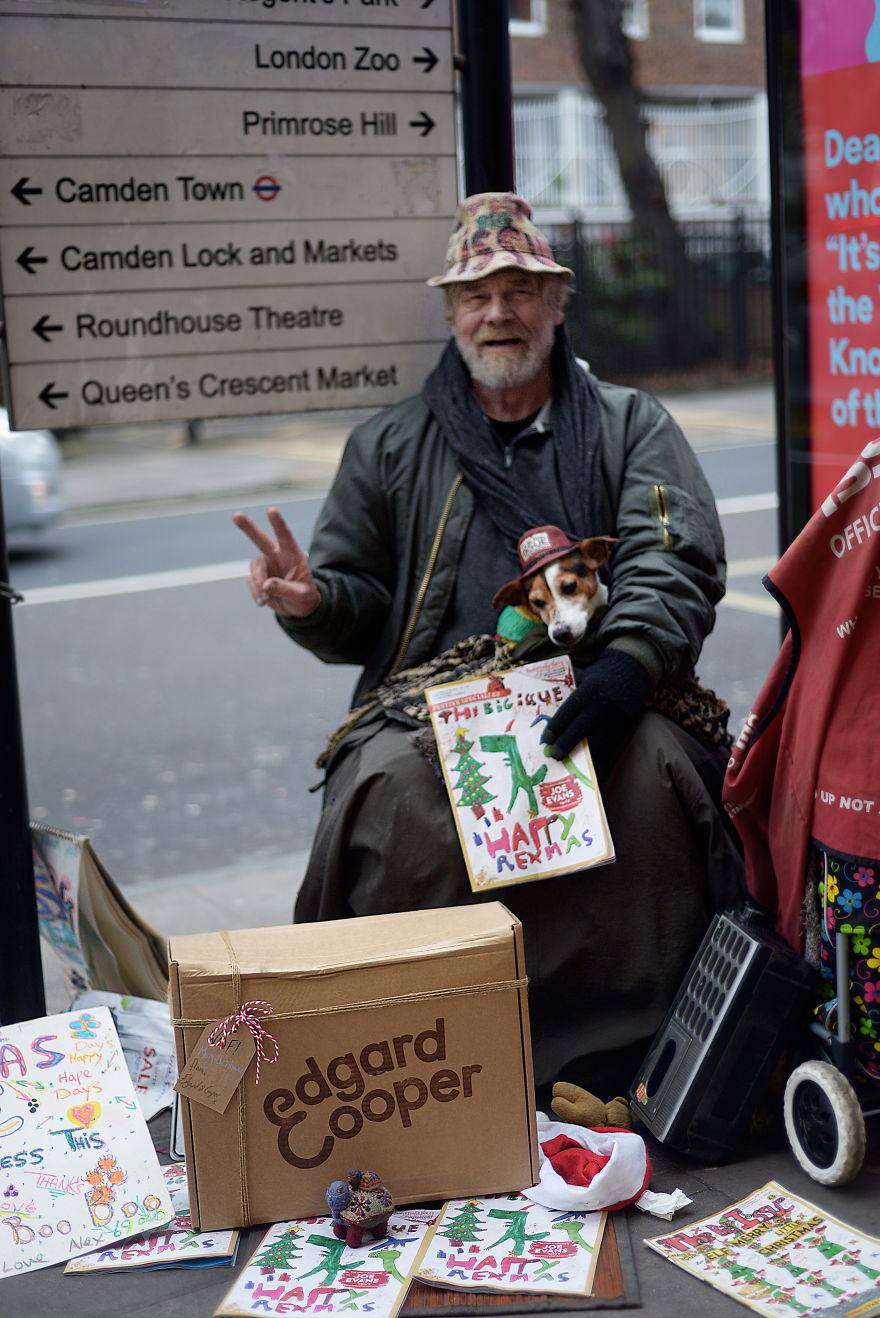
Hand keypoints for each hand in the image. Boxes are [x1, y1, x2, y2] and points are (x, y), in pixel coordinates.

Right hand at [233, 506, 320, 618]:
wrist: (297, 609)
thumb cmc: (304, 598)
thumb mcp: (300, 596)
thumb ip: (284, 589)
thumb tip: (266, 585)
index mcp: (293, 555)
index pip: (285, 536)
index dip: (278, 523)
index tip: (271, 510)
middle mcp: (277, 556)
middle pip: (260, 539)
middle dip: (248, 528)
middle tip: (236, 516)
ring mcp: (266, 565)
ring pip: (254, 568)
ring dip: (258, 583)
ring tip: (267, 598)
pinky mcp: (257, 576)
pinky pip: (251, 582)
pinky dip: (255, 593)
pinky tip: (263, 601)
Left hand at [541, 649, 651, 765]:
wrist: (632, 672)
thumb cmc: (601, 676)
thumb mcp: (583, 679)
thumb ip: (570, 696)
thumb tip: (551, 716)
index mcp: (587, 692)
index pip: (566, 714)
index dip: (554, 729)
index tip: (545, 740)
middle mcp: (600, 707)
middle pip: (578, 731)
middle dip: (565, 745)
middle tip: (554, 755)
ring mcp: (613, 719)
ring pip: (595, 743)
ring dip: (581, 755)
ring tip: (569, 762)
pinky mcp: (624, 727)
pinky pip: (608, 746)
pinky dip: (597, 756)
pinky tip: (586, 762)